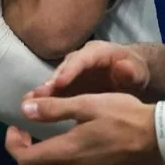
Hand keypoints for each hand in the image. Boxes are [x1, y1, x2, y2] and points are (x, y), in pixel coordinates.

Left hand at [6, 93, 160, 164]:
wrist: (159, 138)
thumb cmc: (123, 115)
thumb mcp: (86, 104)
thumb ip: (53, 109)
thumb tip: (24, 110)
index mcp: (66, 152)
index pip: (24, 158)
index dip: (12, 144)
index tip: (16, 128)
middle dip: (25, 156)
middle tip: (29, 136)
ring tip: (50, 147)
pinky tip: (74, 162)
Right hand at [30, 40, 149, 99]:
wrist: (132, 76)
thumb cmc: (134, 72)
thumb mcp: (137, 72)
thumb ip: (131, 72)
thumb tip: (124, 68)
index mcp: (97, 52)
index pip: (81, 59)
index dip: (69, 70)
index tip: (59, 83)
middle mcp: (80, 59)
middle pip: (63, 69)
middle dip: (50, 82)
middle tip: (36, 96)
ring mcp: (73, 72)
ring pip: (56, 81)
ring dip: (43, 93)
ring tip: (27, 103)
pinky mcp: (70, 86)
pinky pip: (57, 93)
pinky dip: (47, 102)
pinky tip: (34, 112)